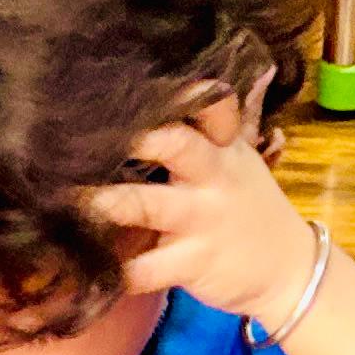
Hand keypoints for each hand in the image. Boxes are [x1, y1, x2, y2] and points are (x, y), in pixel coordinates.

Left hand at [78, 102, 317, 326]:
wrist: (289, 269)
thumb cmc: (245, 207)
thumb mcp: (236, 162)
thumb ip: (201, 132)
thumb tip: (147, 97)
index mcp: (223, 145)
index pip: (210, 105)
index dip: (179, 92)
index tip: (129, 83)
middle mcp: (213, 176)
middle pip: (174, 144)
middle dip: (132, 137)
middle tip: (78, 133)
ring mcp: (202, 220)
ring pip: (147, 205)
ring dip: (104, 202)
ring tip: (65, 198)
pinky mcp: (193, 263)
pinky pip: (146, 269)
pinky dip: (113, 271)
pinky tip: (82, 269)